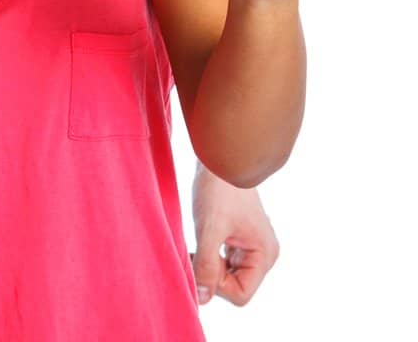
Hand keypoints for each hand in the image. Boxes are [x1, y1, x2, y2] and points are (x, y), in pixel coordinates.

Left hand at [191, 165, 279, 305]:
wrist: (220, 159)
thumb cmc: (218, 190)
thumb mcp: (209, 228)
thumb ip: (206, 265)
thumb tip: (202, 299)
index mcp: (263, 255)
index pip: (240, 294)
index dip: (216, 285)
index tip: (200, 261)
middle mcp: (262, 255)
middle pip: (234, 286)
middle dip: (212, 274)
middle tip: (195, 251)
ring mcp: (251, 247)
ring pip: (228, 275)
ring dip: (209, 265)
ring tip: (196, 244)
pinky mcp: (239, 239)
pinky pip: (224, 261)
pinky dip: (209, 256)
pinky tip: (199, 241)